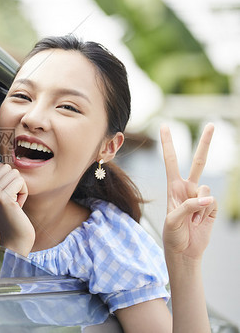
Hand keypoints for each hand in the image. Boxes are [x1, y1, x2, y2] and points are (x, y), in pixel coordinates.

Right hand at [0, 163, 33, 254]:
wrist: (15, 239)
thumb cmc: (10, 218)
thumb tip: (0, 164)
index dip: (6, 179)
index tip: (5, 196)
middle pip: (6, 168)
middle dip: (14, 183)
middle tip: (11, 201)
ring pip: (14, 174)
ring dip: (20, 188)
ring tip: (14, 204)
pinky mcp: (3, 199)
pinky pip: (20, 182)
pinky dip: (24, 193)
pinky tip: (18, 206)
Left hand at [160, 123, 217, 262]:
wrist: (184, 251)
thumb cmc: (172, 234)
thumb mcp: (173, 220)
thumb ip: (189, 206)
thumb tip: (208, 198)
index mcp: (173, 186)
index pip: (171, 160)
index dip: (168, 143)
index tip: (164, 125)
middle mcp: (188, 188)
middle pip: (199, 162)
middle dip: (205, 143)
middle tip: (211, 124)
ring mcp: (201, 197)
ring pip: (205, 190)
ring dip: (197, 207)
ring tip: (191, 220)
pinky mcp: (212, 207)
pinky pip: (212, 203)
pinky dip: (205, 213)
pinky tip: (199, 221)